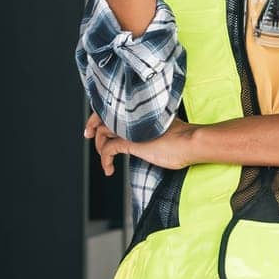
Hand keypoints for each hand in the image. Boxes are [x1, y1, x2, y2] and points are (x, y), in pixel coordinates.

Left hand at [86, 113, 200, 171]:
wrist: (191, 142)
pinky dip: (105, 161)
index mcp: (141, 113)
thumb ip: (151, 132)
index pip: (115, 109)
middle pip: (103, 116)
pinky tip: (109, 170)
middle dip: (92, 127)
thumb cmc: (184, 141)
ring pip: (102, 132)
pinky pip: (108, 149)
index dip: (102, 115)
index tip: (96, 125)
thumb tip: (150, 139)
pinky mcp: (130, 141)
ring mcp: (131, 128)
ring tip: (105, 160)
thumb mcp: (164, 133)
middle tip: (87, 134)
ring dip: (99, 147)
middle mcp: (133, 117)